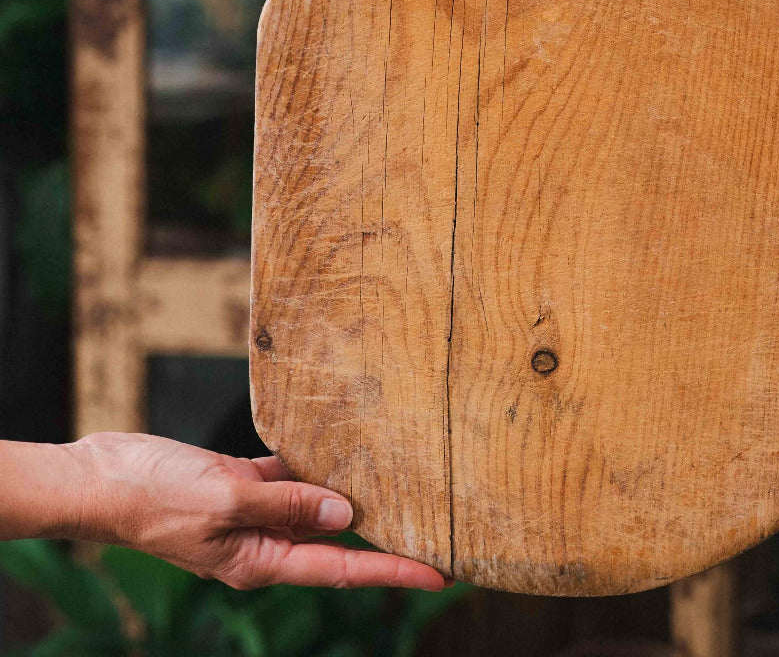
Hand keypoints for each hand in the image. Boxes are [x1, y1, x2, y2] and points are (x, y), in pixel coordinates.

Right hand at [68, 433, 446, 590]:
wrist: (102, 477)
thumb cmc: (154, 497)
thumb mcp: (225, 500)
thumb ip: (286, 504)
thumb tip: (344, 511)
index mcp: (260, 560)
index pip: (341, 568)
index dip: (391, 571)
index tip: (436, 573)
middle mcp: (263, 541)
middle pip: (337, 540)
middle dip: (383, 536)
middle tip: (434, 526)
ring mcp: (253, 511)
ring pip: (316, 503)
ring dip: (354, 492)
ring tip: (402, 483)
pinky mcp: (241, 482)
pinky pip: (290, 474)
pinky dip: (316, 462)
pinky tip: (344, 445)